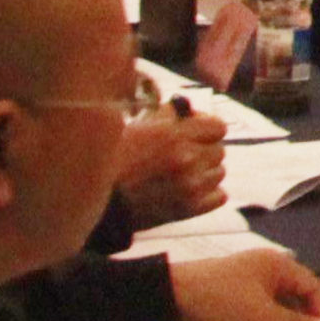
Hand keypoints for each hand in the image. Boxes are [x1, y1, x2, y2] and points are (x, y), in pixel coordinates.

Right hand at [116, 106, 228, 222]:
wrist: (99, 202)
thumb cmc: (113, 161)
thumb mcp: (138, 128)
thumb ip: (168, 116)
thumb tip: (190, 111)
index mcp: (173, 135)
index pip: (218, 128)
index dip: (207, 129)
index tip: (197, 133)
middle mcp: (186, 159)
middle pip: (219, 150)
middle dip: (204, 150)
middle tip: (185, 156)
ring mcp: (190, 186)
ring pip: (219, 173)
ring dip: (205, 172)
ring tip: (182, 175)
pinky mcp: (189, 209)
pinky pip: (219, 196)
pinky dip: (208, 194)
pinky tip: (189, 191)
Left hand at [174, 245, 319, 320]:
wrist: (172, 295)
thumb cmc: (221, 299)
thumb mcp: (259, 314)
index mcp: (278, 264)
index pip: (313, 284)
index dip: (319, 310)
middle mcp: (267, 266)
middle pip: (296, 292)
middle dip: (300, 317)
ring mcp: (250, 277)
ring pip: (278, 301)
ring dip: (281, 320)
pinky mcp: (236, 289)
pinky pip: (261, 304)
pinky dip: (265, 318)